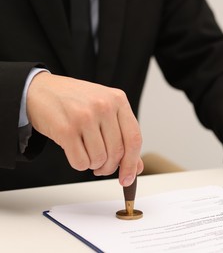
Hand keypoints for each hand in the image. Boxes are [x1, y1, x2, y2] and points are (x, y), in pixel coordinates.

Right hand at [27, 72, 142, 185]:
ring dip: (93, 165)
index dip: (132, 163)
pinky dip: (79, 164)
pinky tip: (75, 152)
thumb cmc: (74, 101)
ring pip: (99, 159)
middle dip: (110, 167)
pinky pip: (80, 162)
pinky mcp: (65, 129)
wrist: (39, 90)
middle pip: (117, 152)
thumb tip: (136, 166)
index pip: (134, 138)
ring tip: (86, 153)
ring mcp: (85, 116)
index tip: (129, 178)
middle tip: (102, 169)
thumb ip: (122, 135)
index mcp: (118, 100)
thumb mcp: (104, 110)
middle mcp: (104, 106)